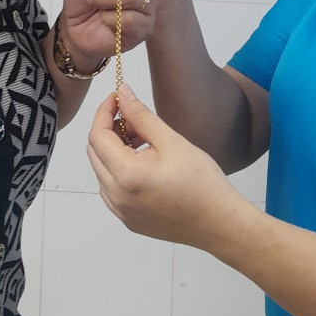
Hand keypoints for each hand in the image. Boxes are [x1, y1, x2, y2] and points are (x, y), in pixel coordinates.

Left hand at [87, 85, 242, 249]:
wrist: (220, 223)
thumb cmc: (202, 183)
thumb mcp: (171, 140)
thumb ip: (141, 115)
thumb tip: (123, 93)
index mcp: (126, 175)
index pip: (97, 136)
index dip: (104, 112)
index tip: (117, 98)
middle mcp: (117, 197)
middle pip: (95, 153)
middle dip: (108, 129)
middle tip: (132, 117)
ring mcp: (121, 212)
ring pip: (102, 171)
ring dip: (113, 150)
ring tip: (142, 139)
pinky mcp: (129, 220)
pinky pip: (111, 189)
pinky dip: (118, 170)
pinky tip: (143, 162)